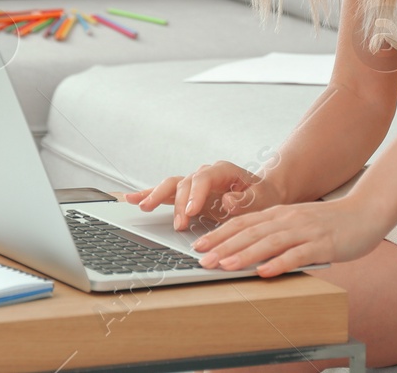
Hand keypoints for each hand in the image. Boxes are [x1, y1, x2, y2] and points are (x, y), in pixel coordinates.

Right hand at [120, 161, 287, 230]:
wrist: (263, 195)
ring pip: (172, 185)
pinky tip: (132, 198)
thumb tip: (227, 202)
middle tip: (179, 225)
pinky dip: (149, 194)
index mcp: (224, 171)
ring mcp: (195, 183)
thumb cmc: (263, 197)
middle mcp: (206, 173)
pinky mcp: (187, 194)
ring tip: (143, 206)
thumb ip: (246, 201)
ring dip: (157, 196)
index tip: (191, 212)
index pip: (204, 178)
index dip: (195, 194)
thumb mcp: (262, 200)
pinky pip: (166, 192)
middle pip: (186, 183)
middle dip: (179, 204)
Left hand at [191, 194, 390, 276]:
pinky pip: (297, 254)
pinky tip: (264, 272)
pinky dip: (279, 263)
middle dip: (223, 246)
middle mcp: (289, 219)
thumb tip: (251, 249)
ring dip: (243, 254)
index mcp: (281, 213)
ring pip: (269, 242)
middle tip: (201, 259)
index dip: (220, 233)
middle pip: (250, 232)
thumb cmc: (332, 222)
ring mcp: (305, 231)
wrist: (367, 212)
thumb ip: (278, 231)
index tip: (199, 245)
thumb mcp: (299, 221)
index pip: (244, 222)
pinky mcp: (322, 245)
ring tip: (224, 265)